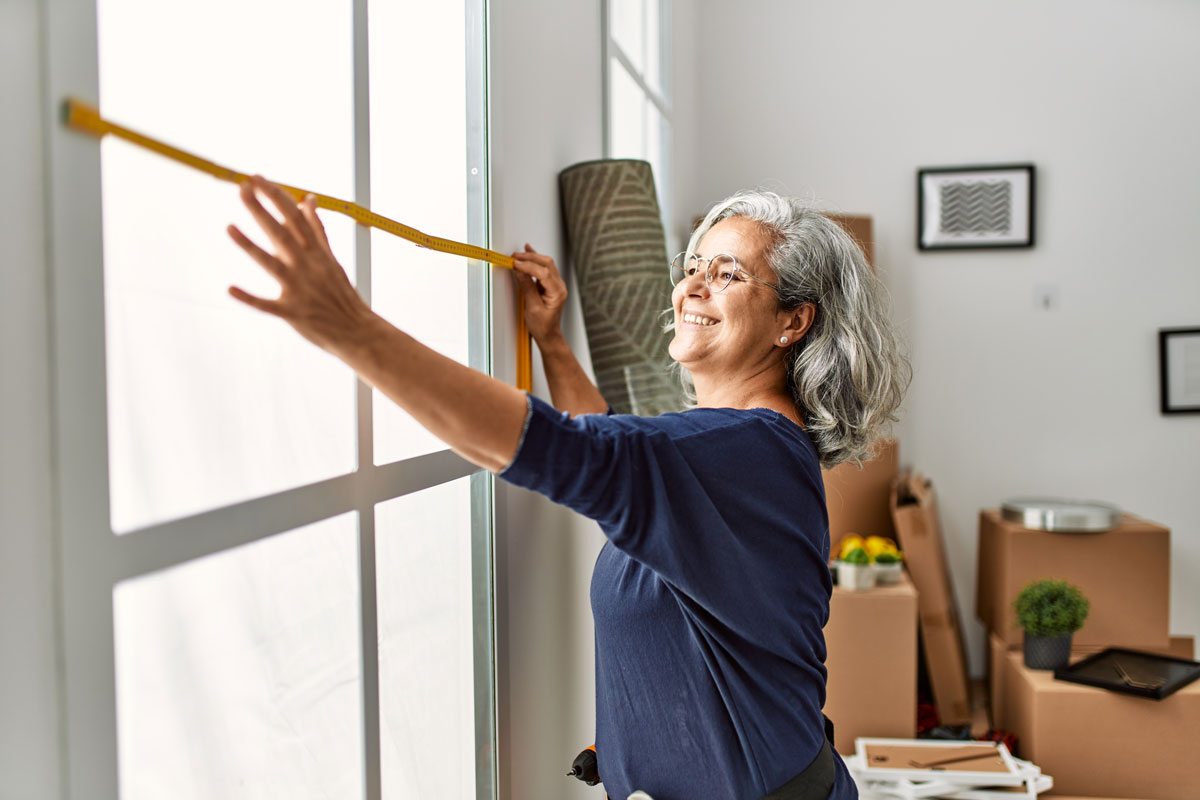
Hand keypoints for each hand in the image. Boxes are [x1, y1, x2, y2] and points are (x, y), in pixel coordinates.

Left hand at [227, 176, 376, 355]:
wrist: (357, 331)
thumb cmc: (341, 294)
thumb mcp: (331, 258)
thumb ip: (317, 229)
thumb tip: (308, 199)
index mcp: (317, 253)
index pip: (295, 217)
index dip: (276, 196)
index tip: (258, 178)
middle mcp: (308, 267)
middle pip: (281, 233)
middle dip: (261, 209)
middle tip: (242, 188)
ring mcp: (300, 289)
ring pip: (271, 263)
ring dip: (250, 246)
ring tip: (229, 228)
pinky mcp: (292, 312)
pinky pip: (267, 305)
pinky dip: (249, 298)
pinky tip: (230, 289)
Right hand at [512, 244, 567, 344]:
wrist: (548, 334)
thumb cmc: (543, 326)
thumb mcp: (532, 308)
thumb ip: (527, 288)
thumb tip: (519, 271)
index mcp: (557, 293)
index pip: (544, 272)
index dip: (529, 266)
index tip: (516, 264)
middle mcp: (559, 286)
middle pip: (547, 264)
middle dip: (530, 258)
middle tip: (514, 257)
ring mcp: (556, 284)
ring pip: (546, 263)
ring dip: (532, 257)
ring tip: (518, 255)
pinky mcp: (549, 284)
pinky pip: (544, 267)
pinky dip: (535, 259)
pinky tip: (529, 250)